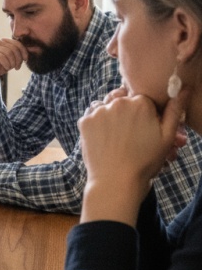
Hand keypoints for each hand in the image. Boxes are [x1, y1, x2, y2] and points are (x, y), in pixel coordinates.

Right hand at [0, 38, 28, 96]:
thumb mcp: (13, 60)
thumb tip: (33, 49)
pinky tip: (6, 68)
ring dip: (12, 62)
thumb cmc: (0, 68)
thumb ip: (20, 53)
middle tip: (17, 67)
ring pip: (8, 52)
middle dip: (18, 59)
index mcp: (3, 41)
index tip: (25, 61)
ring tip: (10, 68)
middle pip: (14, 48)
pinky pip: (1, 57)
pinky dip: (6, 64)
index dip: (24, 52)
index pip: (17, 43)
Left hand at [79, 89, 187, 223]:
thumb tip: (184, 89)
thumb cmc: (145, 161)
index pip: (142, 98)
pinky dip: (96, 123)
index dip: (144, 112)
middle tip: (129, 132)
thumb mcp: (167, 137)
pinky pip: (91, 115)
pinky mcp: (84, 121)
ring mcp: (99, 111)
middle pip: (122, 99)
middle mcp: (118, 102)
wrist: (116, 181)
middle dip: (126, 112)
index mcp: (140, 103)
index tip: (144, 126)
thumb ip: (174, 110)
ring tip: (116, 136)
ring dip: (109, 115)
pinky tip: (104, 137)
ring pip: (105, 106)